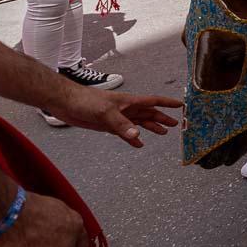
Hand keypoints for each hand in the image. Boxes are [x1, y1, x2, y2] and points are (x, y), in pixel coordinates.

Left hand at [46, 86, 182, 146]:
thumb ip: (121, 124)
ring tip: (162, 133)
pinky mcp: (109, 125)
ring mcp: (118, 117)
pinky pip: (126, 133)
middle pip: (149, 113)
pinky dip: (133, 139)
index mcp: (129, 102)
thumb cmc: (86, 101)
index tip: (180, 105)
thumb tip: (137, 137)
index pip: (153, 102)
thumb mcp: (105, 113)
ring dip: (151, 127)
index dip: (166, 104)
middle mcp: (126, 109)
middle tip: (175, 124)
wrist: (66, 103)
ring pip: (139, 123)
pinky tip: (139, 144)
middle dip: (162, 118)